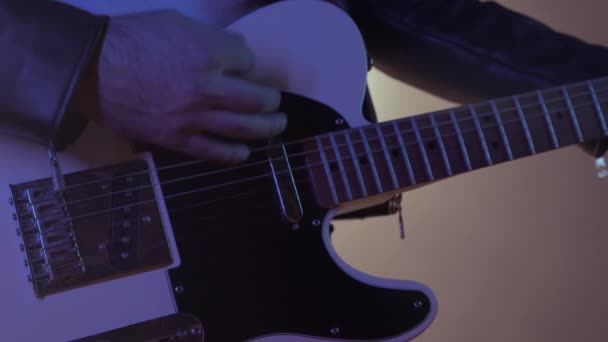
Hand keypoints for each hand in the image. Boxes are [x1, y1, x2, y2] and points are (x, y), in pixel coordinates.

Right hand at [70, 10, 284, 163]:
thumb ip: (212, 37)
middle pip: (258, 100)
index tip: (241, 66)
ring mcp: (194, 118)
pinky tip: (244, 152)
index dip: (246, 63)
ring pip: (245, 129)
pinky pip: (215, 153)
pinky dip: (235, 154)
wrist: (92, 70)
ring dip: (267, 128)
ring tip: (276, 126)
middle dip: (272, 100)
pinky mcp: (178, 139)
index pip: (248, 61)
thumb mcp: (176, 22)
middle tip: (274, 102)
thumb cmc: (132, 40)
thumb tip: (237, 48)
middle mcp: (207, 88)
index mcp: (208, 54)